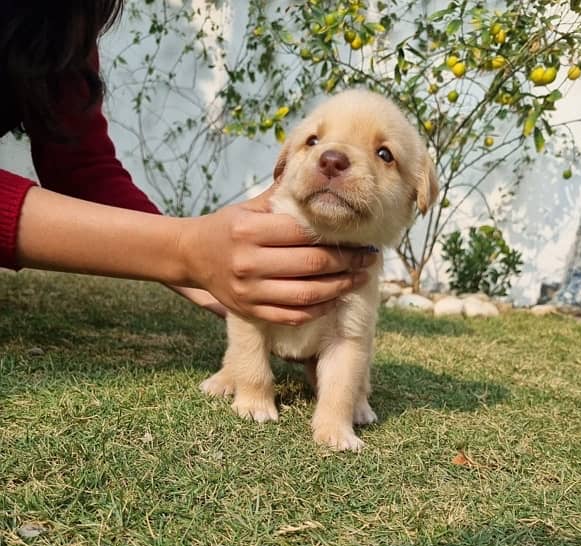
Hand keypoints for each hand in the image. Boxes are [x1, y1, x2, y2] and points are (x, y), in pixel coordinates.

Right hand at [176, 187, 377, 324]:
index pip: (304, 234)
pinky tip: (333, 300)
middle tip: (368, 259)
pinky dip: (317, 310)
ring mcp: (249, 291)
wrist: (190, 255)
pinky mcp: (249, 311)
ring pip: (306, 295)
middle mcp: (249, 262)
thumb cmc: (227, 227)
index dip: (338, 237)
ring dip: (339, 288)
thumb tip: (319, 172)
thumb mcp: (250, 206)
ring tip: (358, 279)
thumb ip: (283, 195)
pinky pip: (291, 316)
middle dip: (347, 263)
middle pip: (311, 265)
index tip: (361, 237)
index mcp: (250, 231)